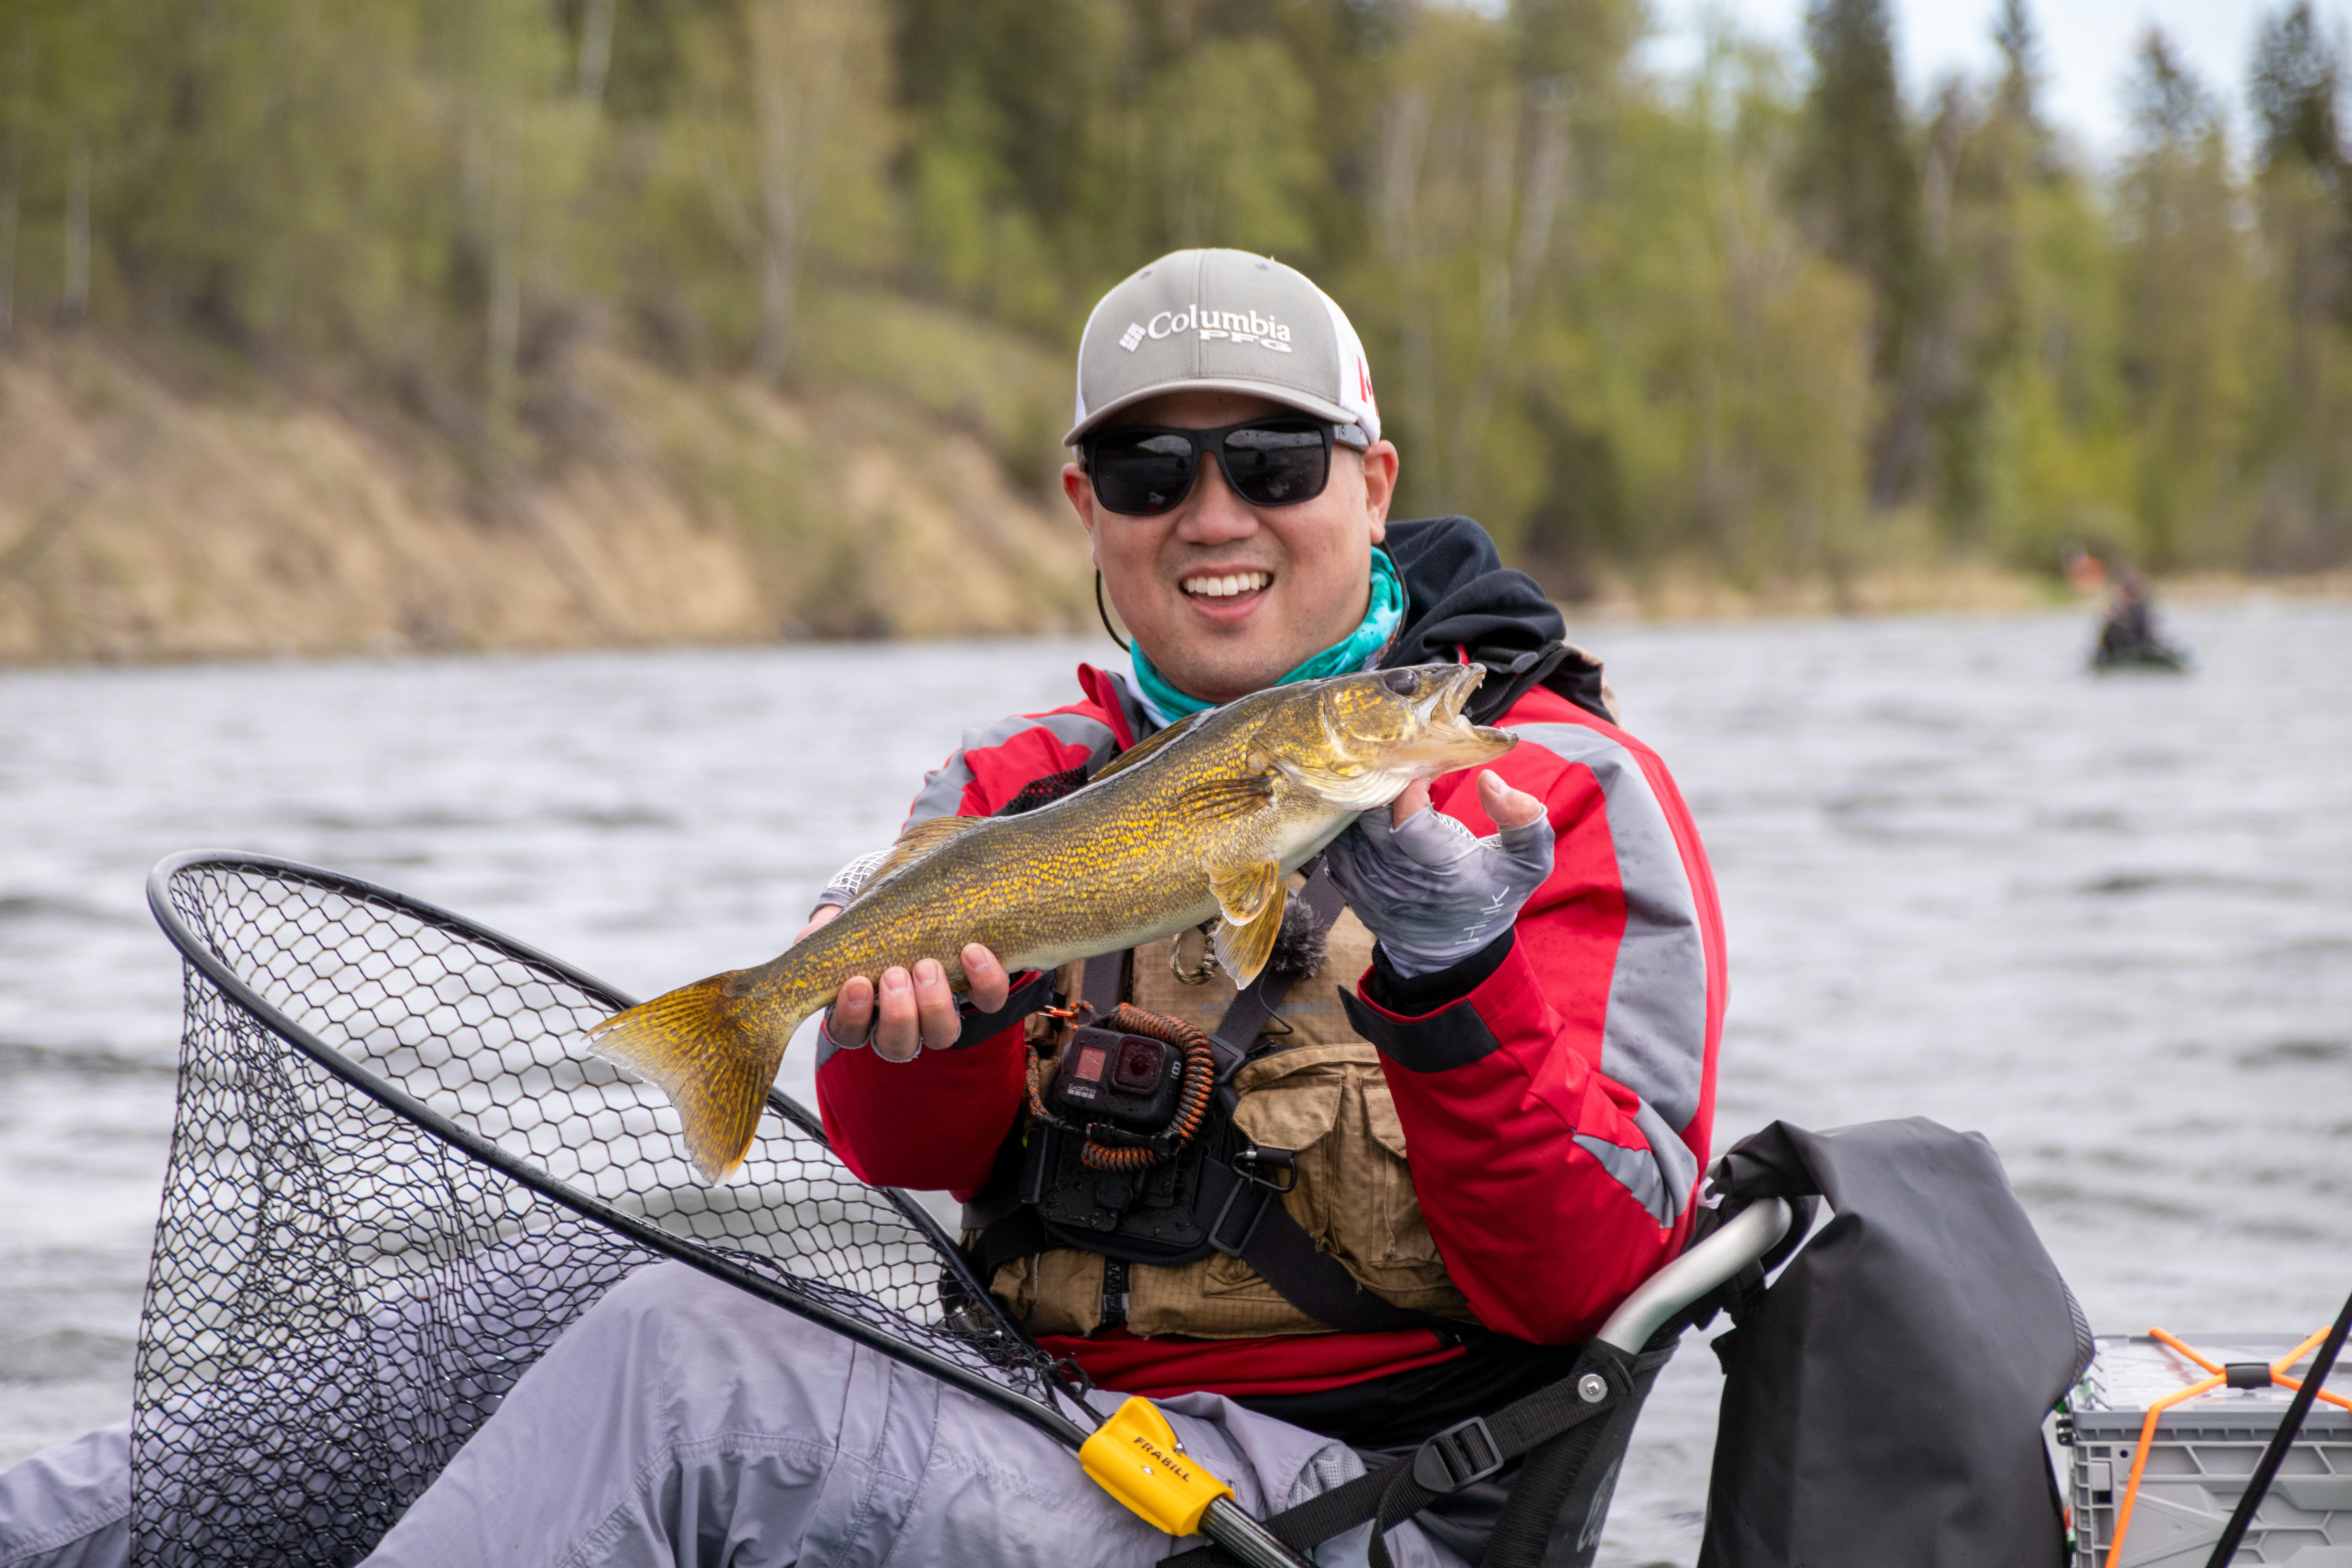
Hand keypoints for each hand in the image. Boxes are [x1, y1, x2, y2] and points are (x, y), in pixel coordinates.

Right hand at [797, 907, 1010, 1062]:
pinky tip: (973, 951)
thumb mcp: (846, 917)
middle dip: (897, 1014)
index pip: (849, 1032)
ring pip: (942, 1034)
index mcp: (860, 1010)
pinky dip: (984, 980)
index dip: (852, 1015)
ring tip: (929, 966)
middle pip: (898, 1044)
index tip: (855, 983)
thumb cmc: (874, 915)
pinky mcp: (979, 991)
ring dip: (935, 1004)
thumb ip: (827, 927)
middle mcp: (902, 1021)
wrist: (921, 895)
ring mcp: (941, 1010)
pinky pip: (988, 1001)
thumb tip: (808, 938)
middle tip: (895, 975)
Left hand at [1320, 771, 1554, 979]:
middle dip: (1383, 786)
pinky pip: (1334, 843)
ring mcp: (1369, 883)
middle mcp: (1400, 878)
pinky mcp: (1350, 886)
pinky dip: (1346, 823)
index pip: (1409, 818)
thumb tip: (1489, 780)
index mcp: (1446, 869)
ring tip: (1383, 790)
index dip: (1411, 785)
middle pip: (1370, 816)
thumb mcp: (1527, 866)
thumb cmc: (1490, 897)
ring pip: (1346, 827)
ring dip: (1361, 802)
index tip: (1424, 771)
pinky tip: (1367, 814)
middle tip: (1399, 771)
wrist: (1453, 951)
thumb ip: (1525, 821)